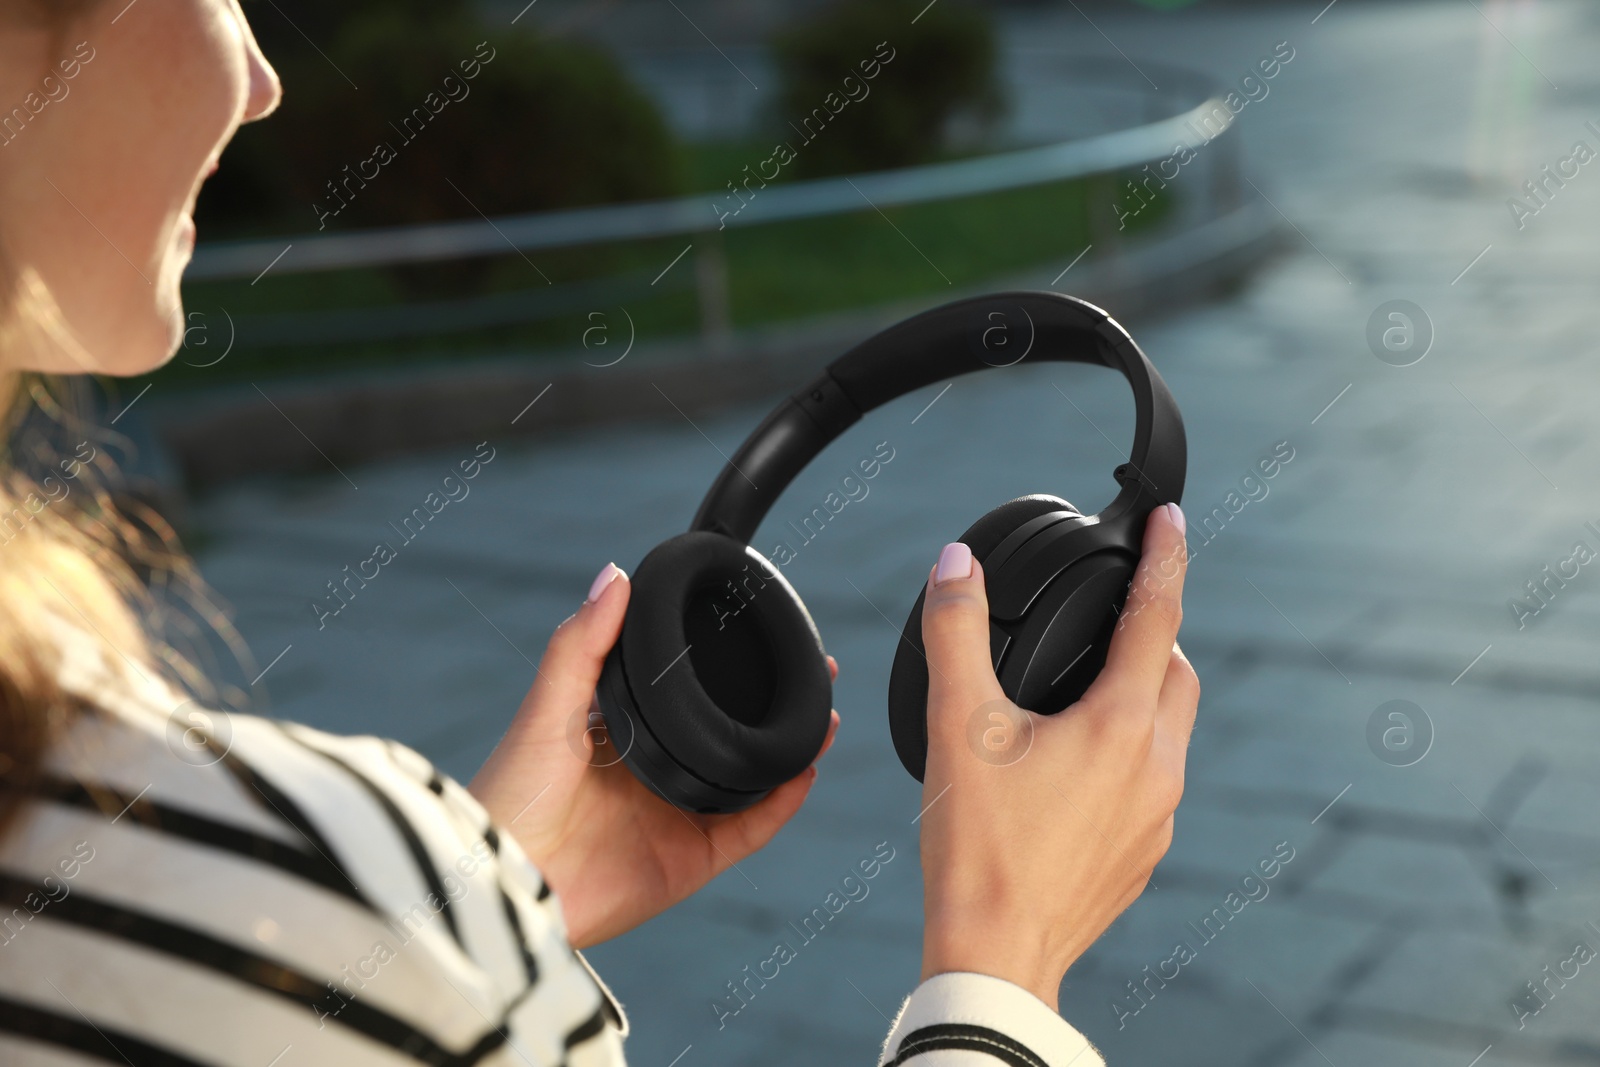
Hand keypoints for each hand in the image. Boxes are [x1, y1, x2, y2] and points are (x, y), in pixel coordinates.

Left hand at [468, 564, 839, 948]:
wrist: (502, 881)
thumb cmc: (507, 798)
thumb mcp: (546, 708)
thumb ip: (582, 644)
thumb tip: (614, 574)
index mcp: (617, 736)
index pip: (683, 696)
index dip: (723, 669)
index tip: (760, 633)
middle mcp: (650, 776)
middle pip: (726, 736)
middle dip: (769, 707)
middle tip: (814, 674)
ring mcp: (672, 820)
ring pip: (747, 782)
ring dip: (788, 752)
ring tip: (823, 717)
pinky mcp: (686, 864)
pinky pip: (747, 831)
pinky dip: (780, 805)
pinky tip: (803, 770)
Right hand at [916, 504, 1196, 1009]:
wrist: (995, 952)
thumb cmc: (978, 845)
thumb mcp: (957, 724)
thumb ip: (956, 632)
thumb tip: (955, 565)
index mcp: (1121, 725)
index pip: (1158, 617)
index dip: (1166, 558)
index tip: (1173, 521)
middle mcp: (1155, 769)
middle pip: (1177, 675)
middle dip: (1156, 634)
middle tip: (1117, 613)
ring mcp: (1155, 819)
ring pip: (1167, 733)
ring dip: (1142, 698)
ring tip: (1088, 690)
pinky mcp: (1140, 857)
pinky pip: (1150, 784)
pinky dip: (1126, 755)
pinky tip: (1074, 769)